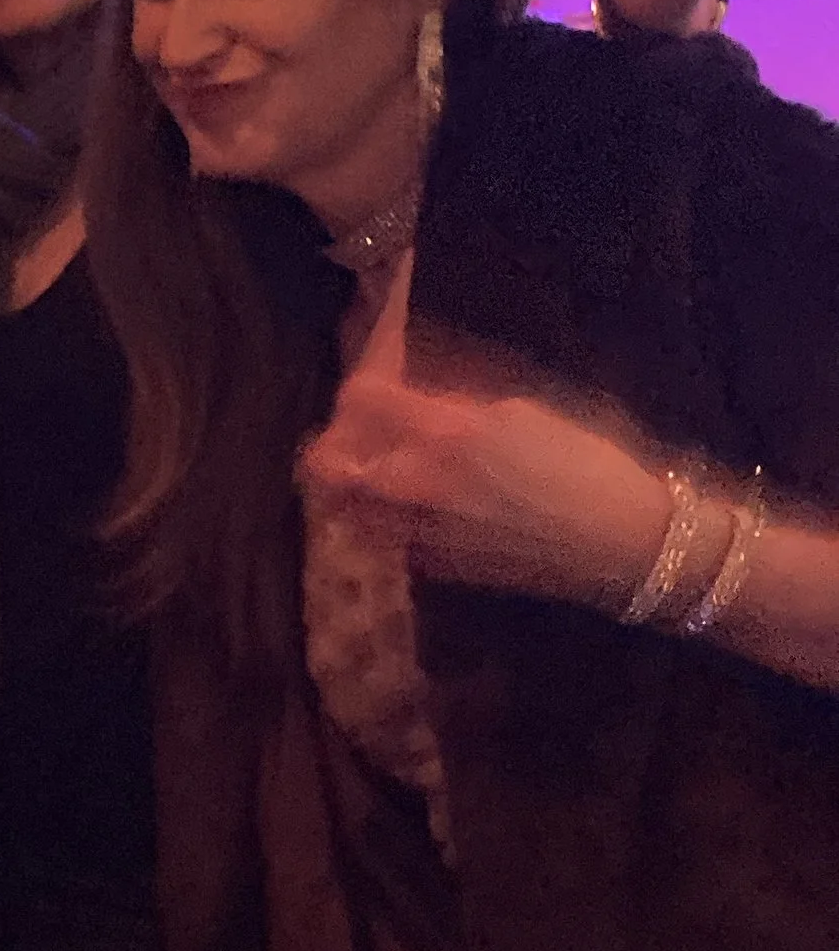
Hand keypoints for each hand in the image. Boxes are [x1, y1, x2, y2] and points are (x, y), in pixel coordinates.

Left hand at [301, 266, 665, 609]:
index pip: (360, 399)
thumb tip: (413, 400)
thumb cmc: (584, 462)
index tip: (375, 383)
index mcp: (448, 434)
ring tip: (377, 469)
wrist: (622, 541)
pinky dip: (383, 518)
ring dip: (350, 484)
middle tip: (360, 430)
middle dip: (337, 440)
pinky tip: (417, 506)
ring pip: (345, 507)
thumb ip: (453, 406)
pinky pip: (384, 537)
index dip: (362, 387)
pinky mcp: (434, 567)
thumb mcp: (520, 412)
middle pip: (328, 462)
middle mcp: (421, 485)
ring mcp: (421, 531)